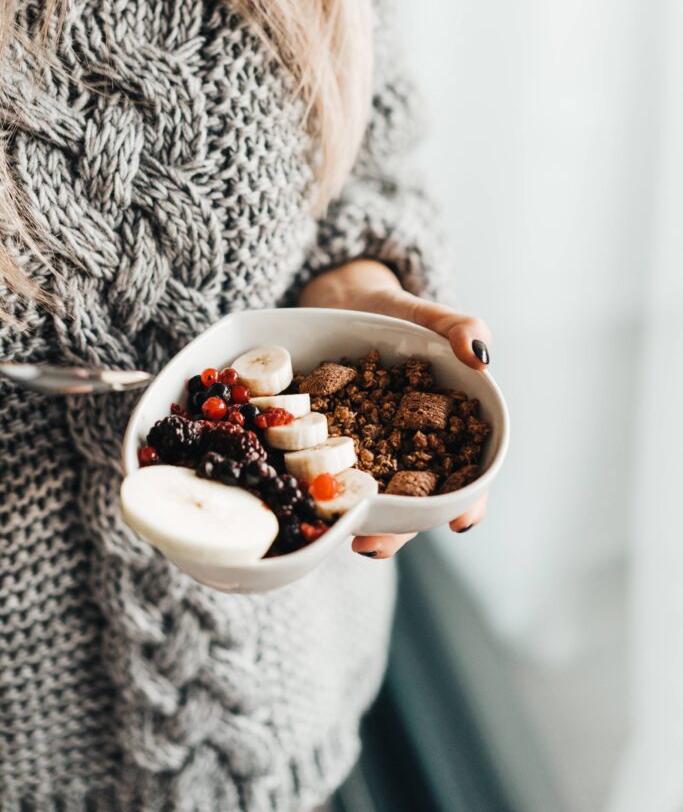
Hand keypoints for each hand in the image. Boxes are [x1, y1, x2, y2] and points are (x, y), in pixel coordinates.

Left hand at [297, 259, 491, 557]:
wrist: (336, 300)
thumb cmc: (392, 310)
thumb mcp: (426, 313)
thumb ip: (458, 326)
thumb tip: (481, 356)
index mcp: (440, 424)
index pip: (465, 472)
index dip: (467, 500)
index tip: (460, 520)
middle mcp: (403, 446)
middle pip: (411, 499)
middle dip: (398, 528)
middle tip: (375, 543)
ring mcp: (362, 448)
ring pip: (368, 496)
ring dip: (357, 521)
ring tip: (341, 535)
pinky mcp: (322, 442)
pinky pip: (323, 470)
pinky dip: (317, 487)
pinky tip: (303, 500)